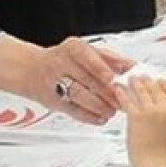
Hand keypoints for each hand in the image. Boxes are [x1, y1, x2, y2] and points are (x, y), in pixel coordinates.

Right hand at [0, 35, 132, 124]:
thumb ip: (110, 59)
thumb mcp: (87, 52)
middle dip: (106, 91)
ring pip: (78, 95)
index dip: (100, 68)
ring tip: (112, 110)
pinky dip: (88, 116)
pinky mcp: (51, 100)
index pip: (87, 56)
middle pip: (85, 78)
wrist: (32, 69)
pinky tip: (100, 118)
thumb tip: (133, 67)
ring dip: (98, 105)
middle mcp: (61, 62)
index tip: (113, 78)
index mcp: (72, 48)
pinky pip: (71, 109)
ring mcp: (53, 82)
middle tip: (121, 100)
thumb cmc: (66, 60)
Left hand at [117, 76, 165, 166]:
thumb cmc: (163, 152)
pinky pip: (127, 100)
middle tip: (141, 78)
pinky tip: (118, 90)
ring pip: (141, 89)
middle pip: (156, 86)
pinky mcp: (136, 117)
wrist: (156, 165)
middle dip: (147, 80)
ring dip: (134, 82)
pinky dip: (122, 93)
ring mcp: (150, 111)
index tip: (160, 83)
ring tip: (130, 80)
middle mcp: (164, 109)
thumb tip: (157, 106)